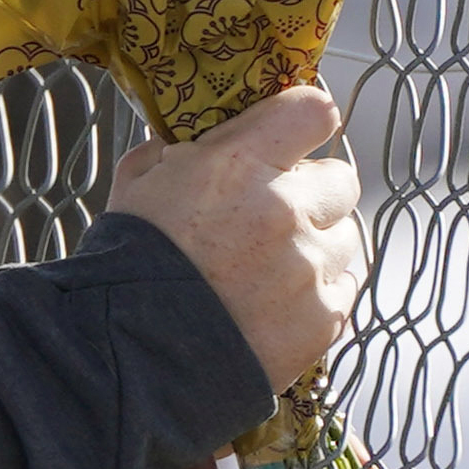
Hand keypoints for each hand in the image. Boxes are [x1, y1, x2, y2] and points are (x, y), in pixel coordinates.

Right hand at [108, 81, 361, 406]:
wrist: (124, 357)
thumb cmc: (123, 268)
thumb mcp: (137, 186)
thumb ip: (174, 153)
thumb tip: (191, 143)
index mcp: (239, 164)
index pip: (313, 112)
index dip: (303, 123)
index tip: (292, 138)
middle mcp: (285, 211)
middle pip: (340, 180)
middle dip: (310, 194)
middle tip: (272, 216)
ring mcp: (309, 268)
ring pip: (345, 239)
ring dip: (316, 247)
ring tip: (268, 271)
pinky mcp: (322, 319)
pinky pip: (342, 290)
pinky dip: (316, 295)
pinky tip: (273, 306)